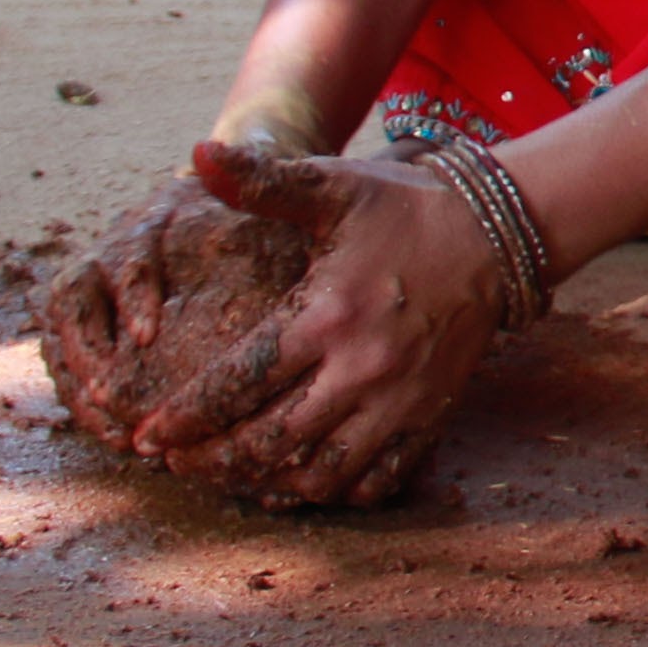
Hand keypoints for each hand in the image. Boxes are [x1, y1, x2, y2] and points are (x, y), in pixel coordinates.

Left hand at [127, 141, 507, 508]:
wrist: (500, 231)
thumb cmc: (404, 207)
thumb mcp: (333, 185)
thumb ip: (260, 178)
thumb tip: (196, 153)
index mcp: (326, 315)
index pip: (237, 385)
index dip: (185, 419)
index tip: (147, 438)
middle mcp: (361, 367)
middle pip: (269, 442)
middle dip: (212, 462)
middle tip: (176, 466)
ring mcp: (400, 399)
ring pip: (321, 473)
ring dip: (269, 484)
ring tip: (234, 479)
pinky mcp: (430, 414)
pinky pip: (378, 478)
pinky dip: (335, 492)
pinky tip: (304, 483)